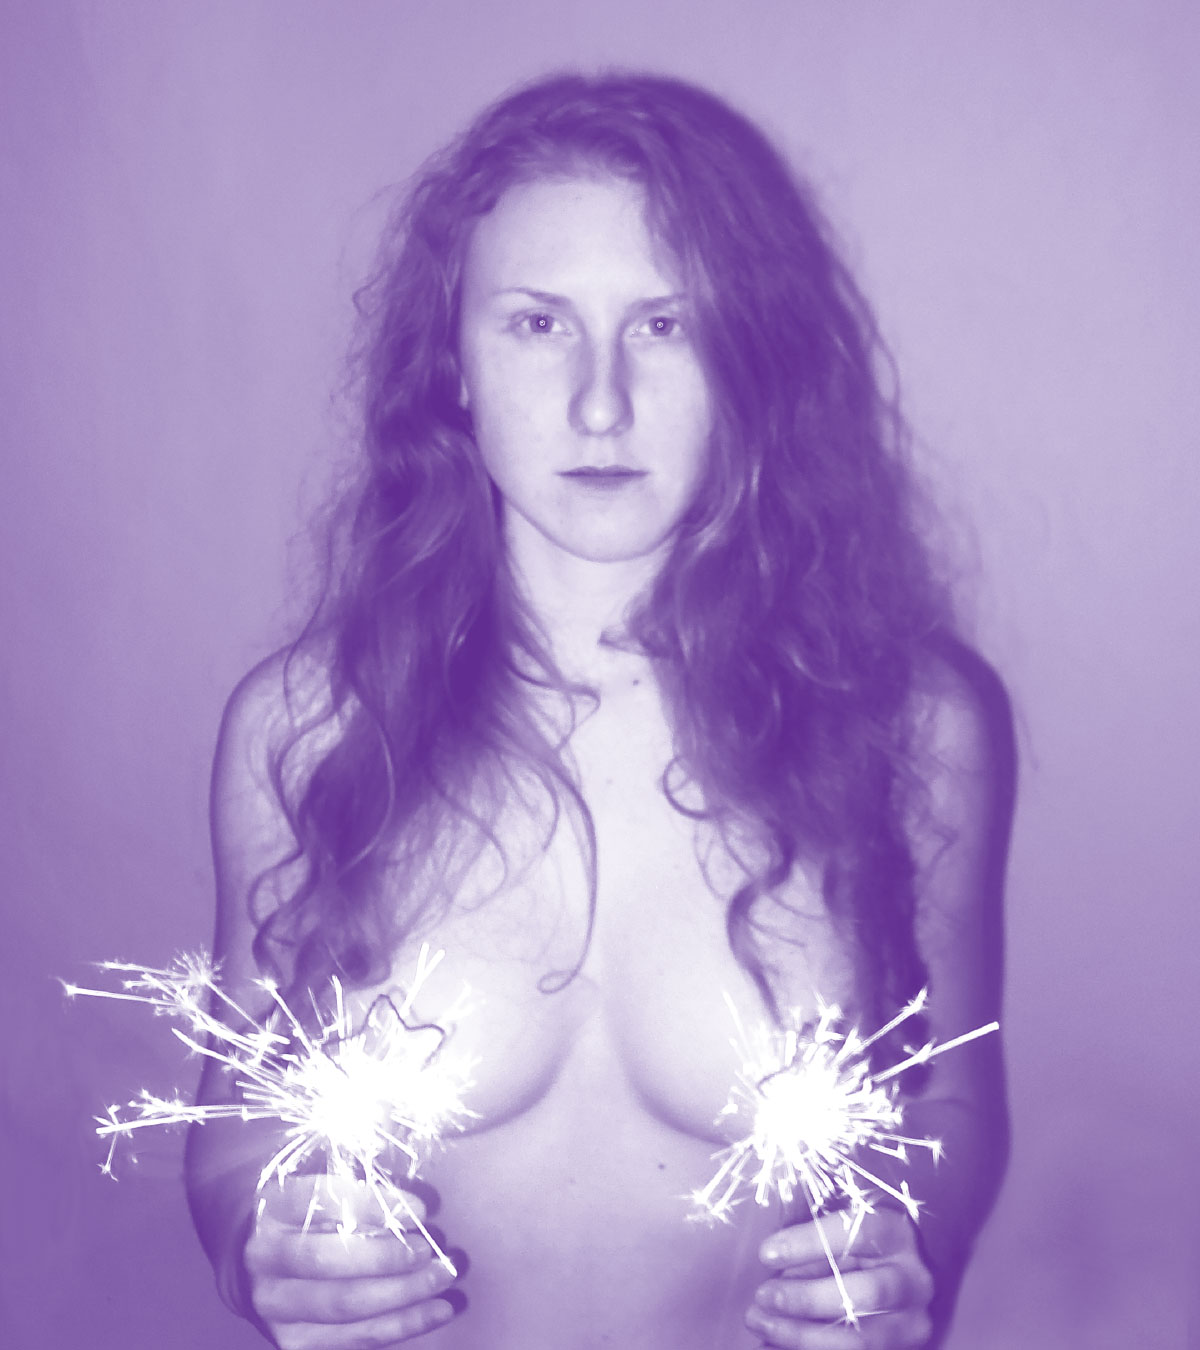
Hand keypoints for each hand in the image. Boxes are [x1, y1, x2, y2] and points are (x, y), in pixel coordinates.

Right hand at [244, 1173, 458, 1348]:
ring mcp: (274, 1306)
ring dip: (404, 1295)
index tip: (420, 1210)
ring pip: (344, 1304)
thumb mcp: (324, 1186)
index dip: (375, 1206)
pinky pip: (354, 1338)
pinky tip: (436, 1311)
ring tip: (444, 1280)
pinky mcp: (293, 1341)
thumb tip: (414, 1212)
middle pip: (329, 1261)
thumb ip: (360, 1191)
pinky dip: (401, 1325)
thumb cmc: (308, 1211)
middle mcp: (264, 1258)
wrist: (258, 1259)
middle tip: (430, 1250)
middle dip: (388, 1257)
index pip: (323, 1200)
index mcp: (272, 1205)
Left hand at [746, 1207, 933, 1348]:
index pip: (857, 1234)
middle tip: (763, 1296)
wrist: (899, 1282)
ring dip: (802, 1334)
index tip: (766, 1254)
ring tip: (762, 1323)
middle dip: (807, 1298)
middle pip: (865, 1293)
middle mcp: (914, 1280)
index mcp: (897, 1233)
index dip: (808, 1243)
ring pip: (860, 1339)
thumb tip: (773, 1265)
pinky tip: (775, 1344)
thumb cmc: (857, 1247)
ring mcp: (912, 1323)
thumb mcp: (840, 1235)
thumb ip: (814, 1249)